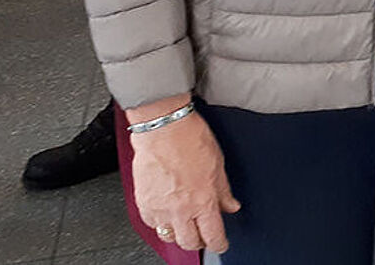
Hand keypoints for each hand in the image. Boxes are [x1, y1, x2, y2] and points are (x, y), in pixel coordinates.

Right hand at [128, 97, 239, 253]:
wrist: (164, 128)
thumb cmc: (191, 140)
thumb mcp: (219, 165)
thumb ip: (224, 191)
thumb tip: (231, 206)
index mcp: (203, 200)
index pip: (213, 235)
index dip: (219, 244)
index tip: (220, 244)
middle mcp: (181, 209)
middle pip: (190, 242)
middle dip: (199, 242)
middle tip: (203, 235)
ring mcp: (160, 208)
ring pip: (169, 236)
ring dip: (179, 234)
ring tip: (185, 225)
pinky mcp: (143, 203)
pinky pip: (152, 224)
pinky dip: (160, 223)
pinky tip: (168, 213)